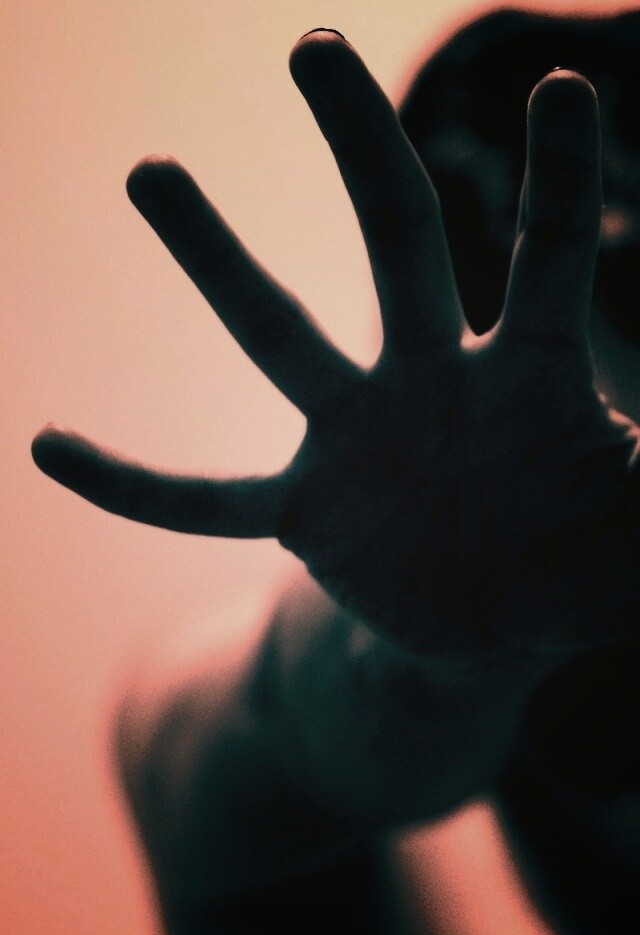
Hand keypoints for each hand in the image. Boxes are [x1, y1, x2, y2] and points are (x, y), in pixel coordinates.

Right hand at [32, 32, 639, 659]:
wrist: (499, 616)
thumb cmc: (578, 561)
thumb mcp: (637, 538)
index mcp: (523, 375)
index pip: (538, 257)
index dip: (552, 179)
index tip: (559, 89)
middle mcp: (426, 381)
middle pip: (391, 242)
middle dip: (358, 147)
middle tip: (310, 48)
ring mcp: (352, 442)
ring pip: (275, 336)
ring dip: (214, 259)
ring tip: (152, 170)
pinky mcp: (303, 513)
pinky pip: (200, 501)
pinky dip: (129, 484)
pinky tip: (47, 448)